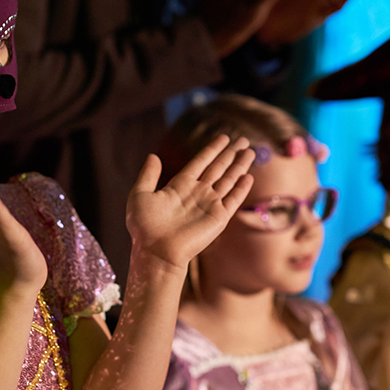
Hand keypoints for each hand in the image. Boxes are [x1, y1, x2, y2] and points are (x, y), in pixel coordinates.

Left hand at [126, 135, 254, 271]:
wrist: (157, 251)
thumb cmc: (145, 227)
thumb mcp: (140, 195)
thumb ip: (148, 175)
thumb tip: (153, 156)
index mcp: (180, 186)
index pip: (200, 162)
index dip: (212, 149)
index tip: (223, 138)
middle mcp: (197, 193)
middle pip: (218, 168)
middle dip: (230, 154)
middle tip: (243, 140)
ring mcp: (209, 205)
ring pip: (228, 180)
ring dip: (240, 166)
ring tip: (250, 151)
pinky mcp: (218, 218)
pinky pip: (233, 199)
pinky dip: (241, 188)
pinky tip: (249, 177)